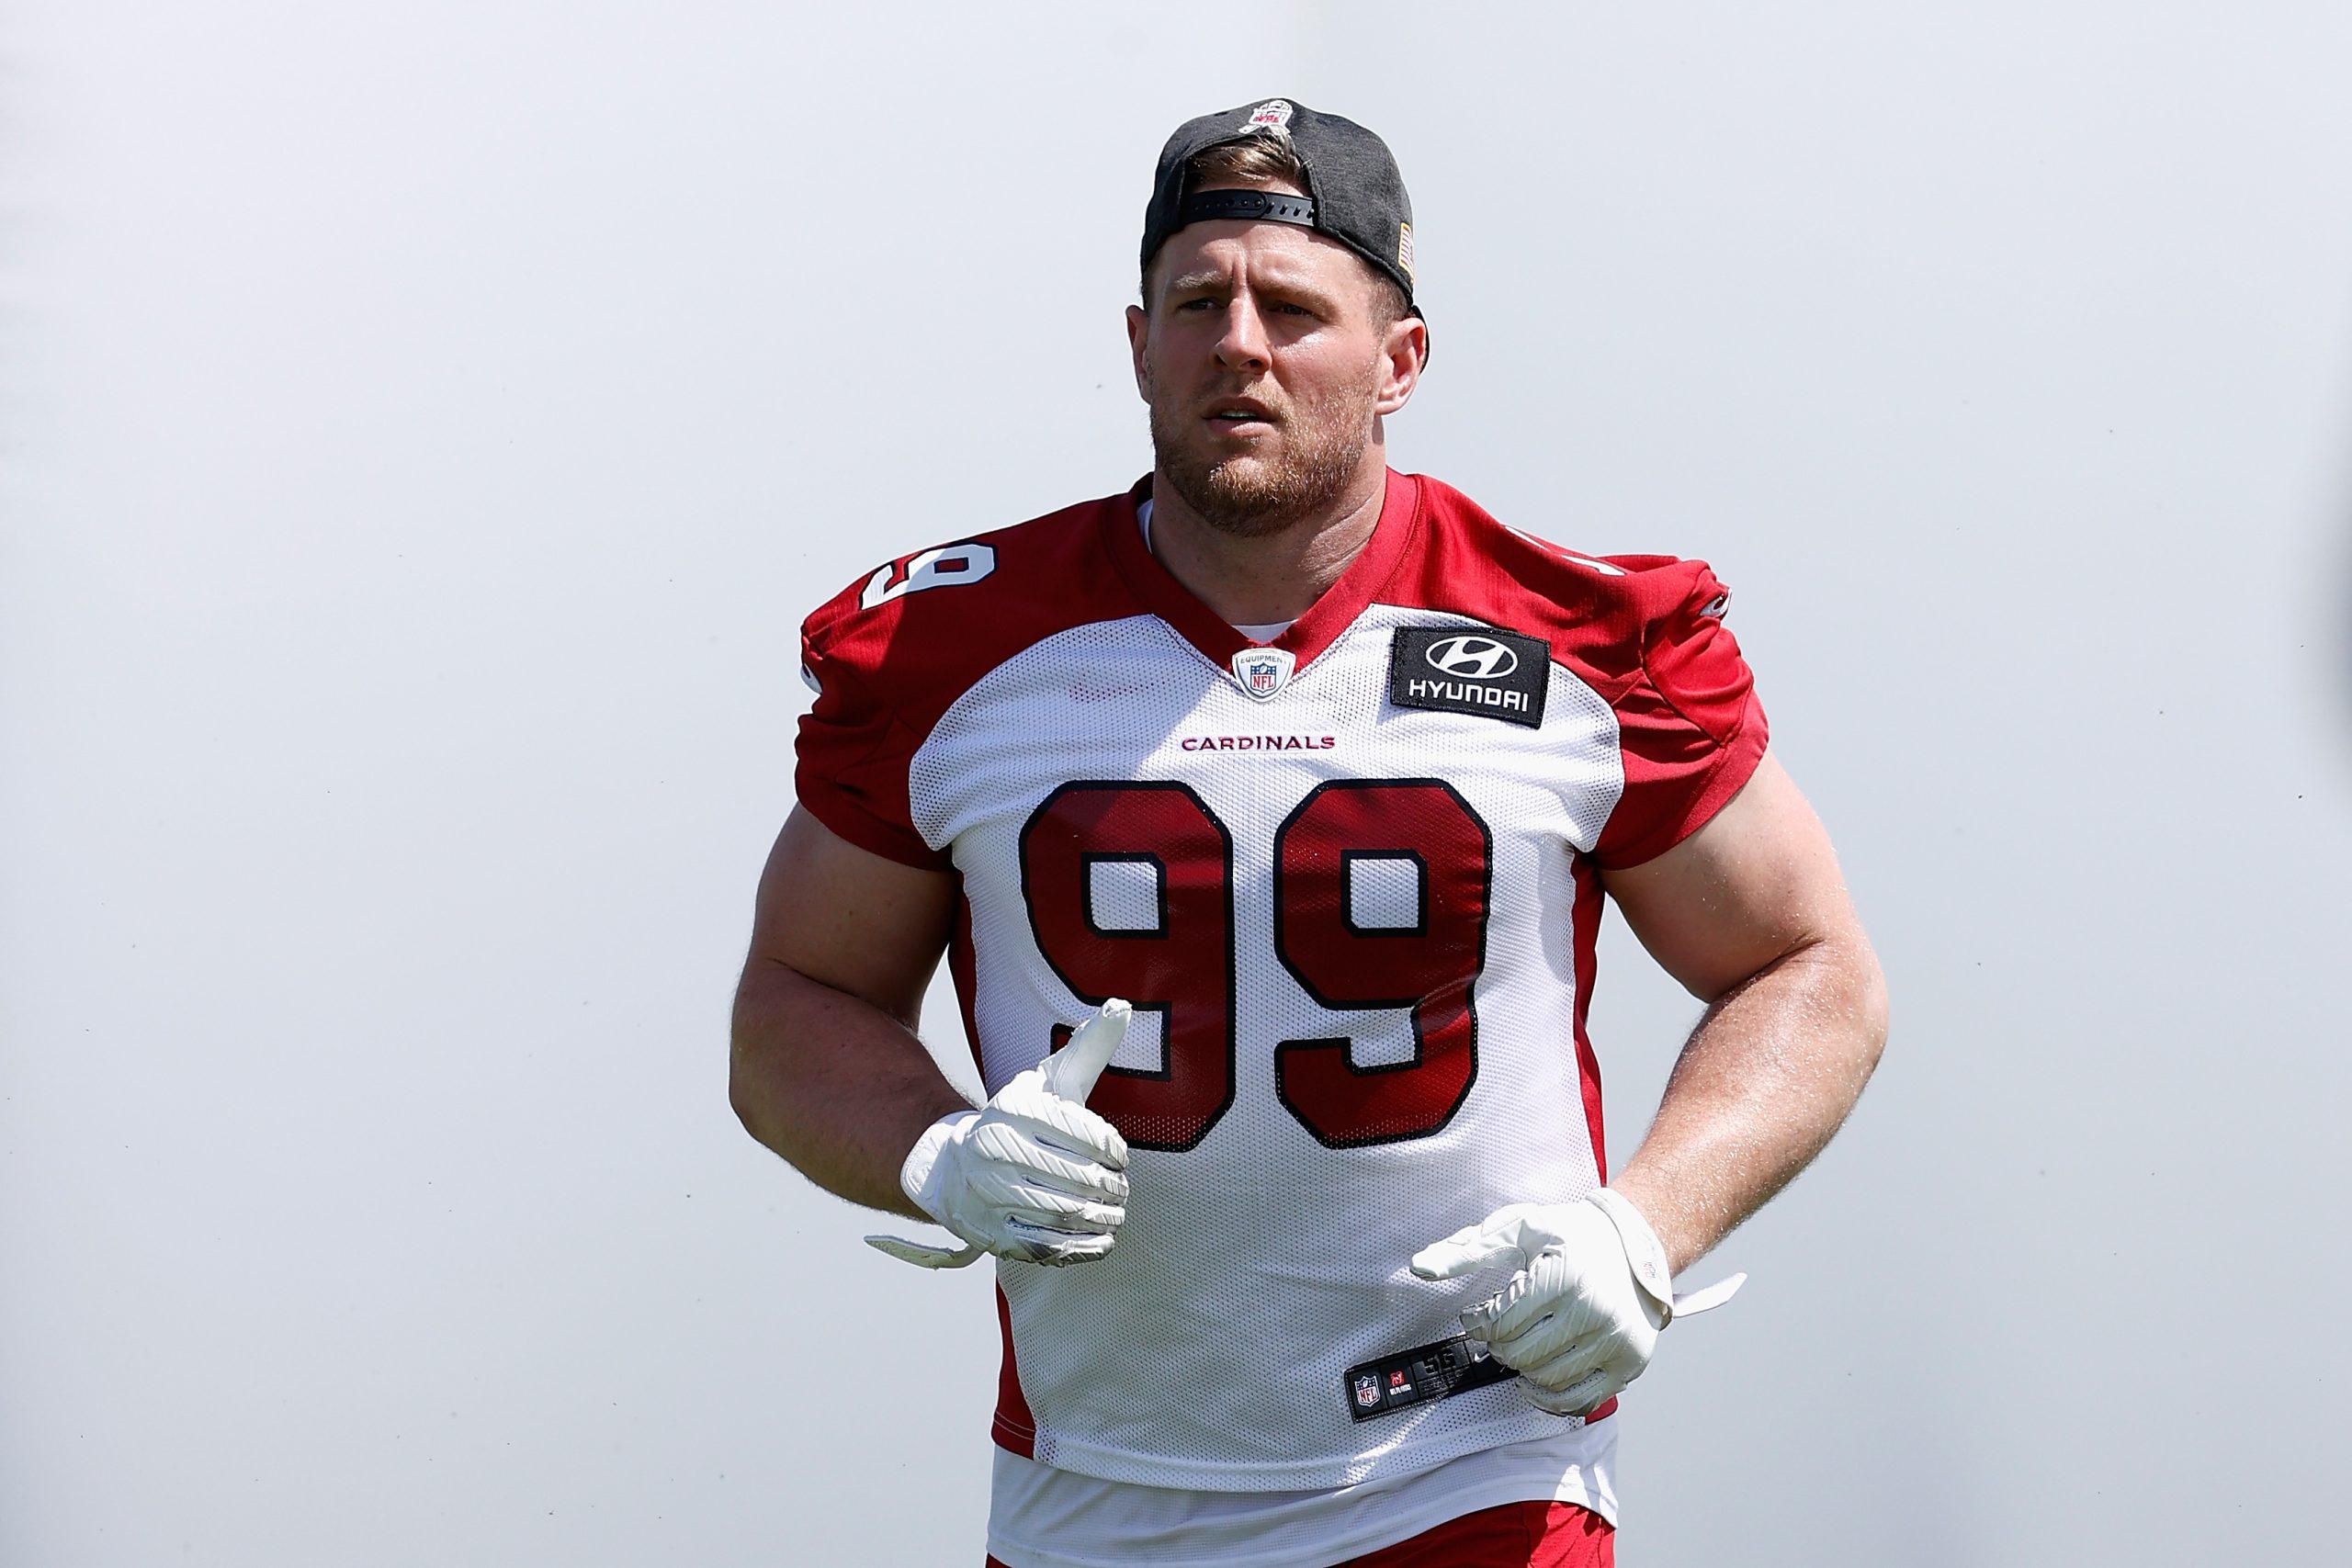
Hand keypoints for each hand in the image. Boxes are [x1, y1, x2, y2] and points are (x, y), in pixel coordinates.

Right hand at [865, 1001, 1131, 1268]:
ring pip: (1060, 1212)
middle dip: (1107, 1186)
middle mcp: (992, 1150)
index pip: (1072, 1128)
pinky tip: (1103, 1241)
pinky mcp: (991, 1235)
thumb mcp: (1047, 1081)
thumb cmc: (1017, 1121)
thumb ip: (1087, 1049)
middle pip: (1069, 1174)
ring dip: (1100, 1217)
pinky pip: (1045, 1246)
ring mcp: (988, 1195)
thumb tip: (1122, 1007)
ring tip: (1116, 1213)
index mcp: (1009, 1108)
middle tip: (1121, 1189)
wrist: (950, 1169)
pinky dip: (1082, 1248)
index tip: (1119, 1155)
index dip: (1107, 1146)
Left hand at [1409, 1189, 1742, 1415]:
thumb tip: (1420, 1268)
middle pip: (1519, 1354)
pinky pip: (1579, 1401)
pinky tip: (1535, 1382)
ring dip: (1521, 1369)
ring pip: (1546, 1380)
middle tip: (1499, 1330)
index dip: (1478, 1322)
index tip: (1478, 1314)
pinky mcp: (1628, 1363)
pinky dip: (1549, 1400)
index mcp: (1563, 1275)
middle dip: (1498, 1345)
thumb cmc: (1570, 1235)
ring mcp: (1615, 1341)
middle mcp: (1593, 1311)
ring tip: (1520, 1346)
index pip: (1499, 1322)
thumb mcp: (1517, 1229)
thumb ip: (1466, 1250)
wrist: (1635, 1242)